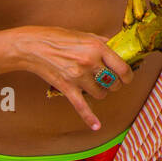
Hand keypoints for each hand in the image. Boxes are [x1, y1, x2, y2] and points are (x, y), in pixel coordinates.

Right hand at [13, 25, 133, 130]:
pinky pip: (81, 106)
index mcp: (97, 47)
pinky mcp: (67, 88)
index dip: (128, 75)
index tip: (127, 77)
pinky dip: (89, 118)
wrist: (33, 46)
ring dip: (100, 92)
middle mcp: (90, 63)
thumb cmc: (58, 37)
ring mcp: (79, 77)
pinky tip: (96, 126)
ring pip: (100, 94)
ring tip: (94, 86)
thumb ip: (102, 42)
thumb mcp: (84, 34)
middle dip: (114, 85)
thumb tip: (116, 48)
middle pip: (113, 83)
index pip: (123, 68)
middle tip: (109, 81)